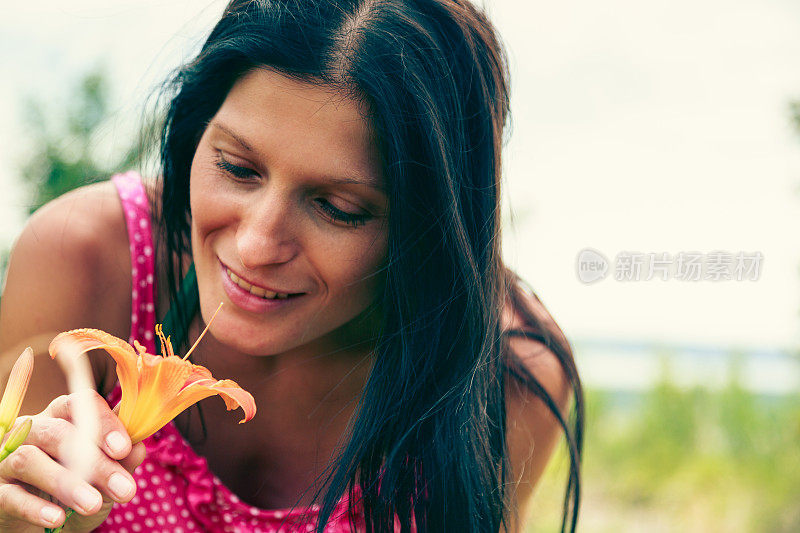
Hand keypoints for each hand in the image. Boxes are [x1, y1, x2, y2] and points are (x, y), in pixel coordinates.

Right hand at [0, 390, 145, 531]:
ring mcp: (9, 460)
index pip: (80, 404)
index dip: (103, 423)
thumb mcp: (106, 477)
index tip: (124, 448)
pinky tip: (58, 518)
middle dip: (95, 461)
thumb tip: (138, 447)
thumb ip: (122, 460)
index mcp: (63, 417)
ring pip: (29, 459)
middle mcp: (33, 431)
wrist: (51, 526)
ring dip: (65, 482)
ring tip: (93, 504)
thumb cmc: (81, 489)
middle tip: (123, 488)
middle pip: (59, 434)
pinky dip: (35, 507)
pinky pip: (10, 495)